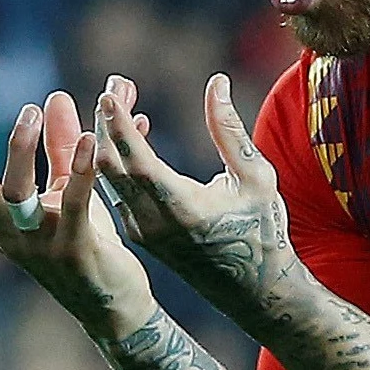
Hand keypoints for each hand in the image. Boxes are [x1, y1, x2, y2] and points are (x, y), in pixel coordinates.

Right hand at [0, 89, 155, 339]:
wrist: (113, 306)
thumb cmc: (84, 242)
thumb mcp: (65, 191)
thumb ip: (57, 147)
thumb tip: (52, 97)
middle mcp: (9, 237)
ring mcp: (39, 246)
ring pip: (14, 195)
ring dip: (19, 148)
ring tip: (32, 110)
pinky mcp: (76, 250)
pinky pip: (73, 206)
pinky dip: (80, 170)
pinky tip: (90, 139)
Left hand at [92, 73, 299, 314]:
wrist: (253, 286)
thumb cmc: (262, 227)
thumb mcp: (256, 176)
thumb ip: (230, 130)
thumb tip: (217, 82)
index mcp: (182, 207)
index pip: (137, 161)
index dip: (119, 125)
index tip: (108, 92)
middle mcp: (154, 221)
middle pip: (112, 166)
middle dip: (107, 123)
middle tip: (113, 86)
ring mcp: (143, 230)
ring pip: (109, 178)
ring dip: (108, 139)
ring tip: (116, 103)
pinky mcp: (140, 233)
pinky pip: (118, 190)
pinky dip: (117, 160)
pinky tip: (130, 135)